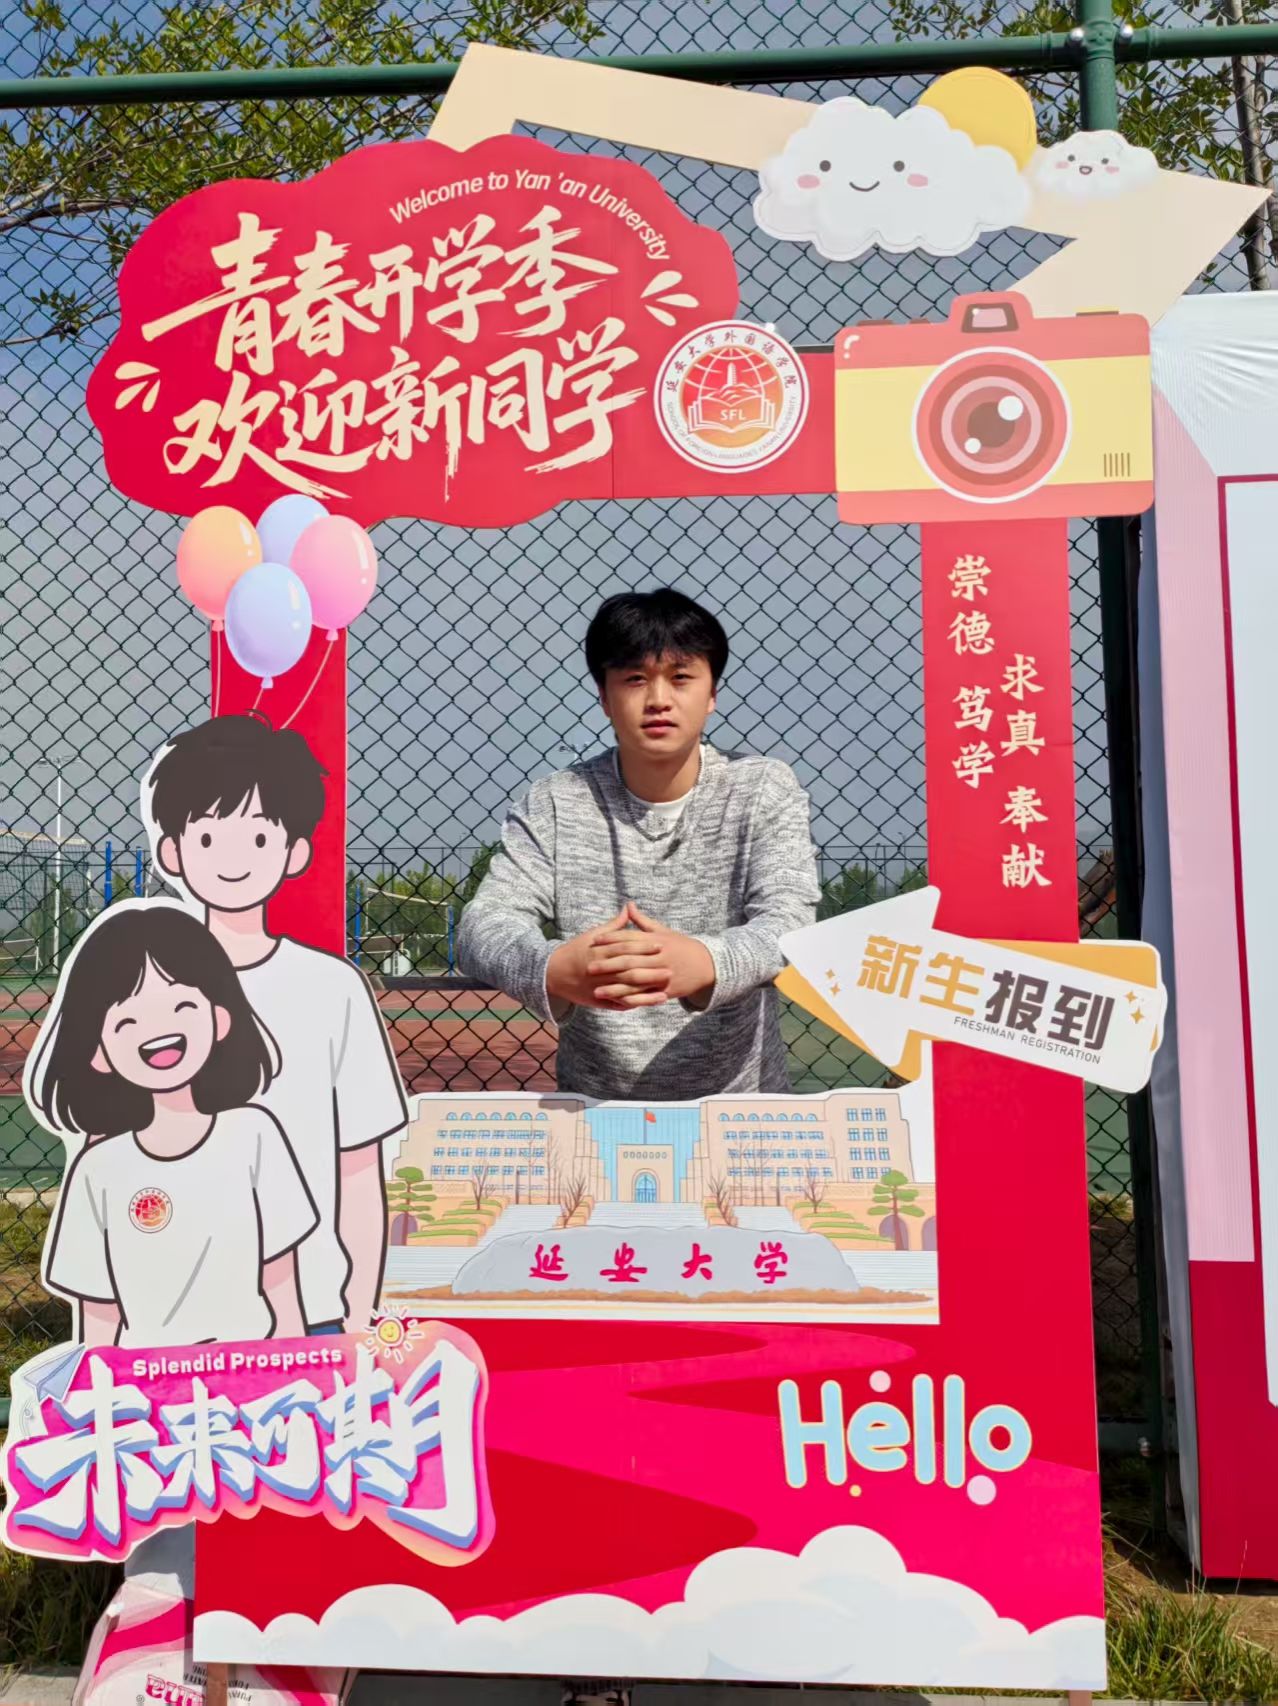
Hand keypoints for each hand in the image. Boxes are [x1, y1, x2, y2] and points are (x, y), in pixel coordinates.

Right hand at [547, 909, 669, 1010]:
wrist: (553, 973)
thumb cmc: (576, 951)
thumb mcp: (592, 935)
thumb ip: (614, 926)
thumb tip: (628, 908)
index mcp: (599, 952)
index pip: (625, 949)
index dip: (643, 947)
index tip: (660, 945)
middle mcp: (600, 972)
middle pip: (628, 972)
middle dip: (649, 972)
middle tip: (671, 970)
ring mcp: (600, 988)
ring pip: (626, 991)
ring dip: (646, 993)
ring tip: (665, 992)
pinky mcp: (599, 1001)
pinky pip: (620, 1004)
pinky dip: (635, 1004)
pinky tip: (650, 1002)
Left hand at [590, 901, 715, 1004]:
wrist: (706, 965)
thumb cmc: (681, 946)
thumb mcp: (663, 931)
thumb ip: (642, 921)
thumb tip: (628, 905)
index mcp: (656, 940)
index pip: (630, 938)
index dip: (611, 939)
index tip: (594, 941)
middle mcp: (658, 956)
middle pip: (629, 960)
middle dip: (608, 964)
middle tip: (588, 967)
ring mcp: (662, 974)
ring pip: (635, 981)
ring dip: (615, 987)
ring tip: (596, 990)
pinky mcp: (666, 989)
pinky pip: (646, 996)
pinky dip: (631, 999)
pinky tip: (616, 1002)